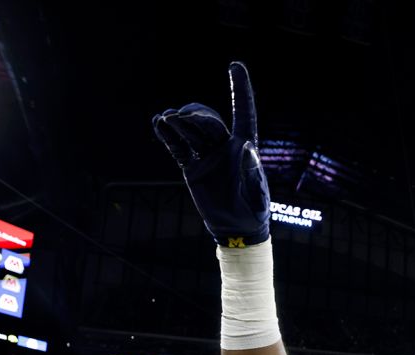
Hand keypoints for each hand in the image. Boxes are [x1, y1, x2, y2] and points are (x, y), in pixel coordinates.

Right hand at [153, 62, 269, 247]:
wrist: (235, 228)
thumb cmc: (253, 210)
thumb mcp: (257, 194)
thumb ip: (252, 171)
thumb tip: (246, 146)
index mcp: (245, 148)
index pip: (243, 112)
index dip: (240, 90)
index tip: (236, 66)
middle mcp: (225, 147)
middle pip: (209, 122)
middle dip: (195, 117)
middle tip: (180, 117)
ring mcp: (207, 155)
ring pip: (191, 131)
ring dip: (179, 122)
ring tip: (166, 119)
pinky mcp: (193, 166)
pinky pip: (178, 147)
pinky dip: (168, 136)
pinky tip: (158, 123)